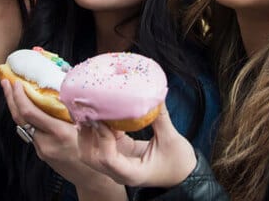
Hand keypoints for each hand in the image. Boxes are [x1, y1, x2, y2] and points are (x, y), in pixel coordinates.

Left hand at [0, 79, 126, 197]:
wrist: (92, 178)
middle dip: (11, 99)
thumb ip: (76, 111)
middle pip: (20, 119)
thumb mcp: (88, 128)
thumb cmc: (96, 151)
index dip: (20, 97)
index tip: (17, 83)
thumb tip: (67, 90)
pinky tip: (28, 108)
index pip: (30, 113)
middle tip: (6, 82)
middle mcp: (47, 142)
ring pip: (24, 126)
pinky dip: (27, 119)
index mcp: (59, 133)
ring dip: (17, 108)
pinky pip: (31, 132)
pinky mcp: (42, 153)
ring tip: (14, 92)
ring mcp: (42, 149)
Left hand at [76, 103, 197, 187]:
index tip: (102, 119)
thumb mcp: (171, 139)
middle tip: (88, 111)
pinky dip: (97, 128)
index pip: (108, 159)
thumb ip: (160, 117)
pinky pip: (101, 142)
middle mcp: (119, 171)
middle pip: (90, 157)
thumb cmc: (179, 162)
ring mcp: (116, 163)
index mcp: (131, 173)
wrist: (184, 174)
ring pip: (90, 151)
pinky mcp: (118, 153)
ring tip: (92, 110)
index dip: (102, 137)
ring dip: (87, 131)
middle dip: (85, 134)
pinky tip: (103, 112)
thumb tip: (154, 94)